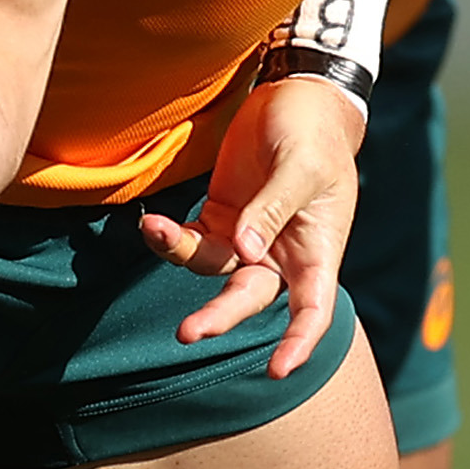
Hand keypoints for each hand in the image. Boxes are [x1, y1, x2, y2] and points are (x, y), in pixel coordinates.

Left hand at [137, 75, 362, 377]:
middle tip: (187, 333)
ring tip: (153, 229)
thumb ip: (273, 209)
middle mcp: (282, 256)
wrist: (297, 97)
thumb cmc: (313, 134)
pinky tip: (151, 225)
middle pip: (250, 298)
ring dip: (180, 256)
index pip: (313, 310)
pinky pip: (193, 240)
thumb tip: (245, 251)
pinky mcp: (221, 219)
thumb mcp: (301, 167)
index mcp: (318, 252)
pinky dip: (170, 237)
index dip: (298, 343)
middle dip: (220, 317)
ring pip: (212, 268)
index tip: (277, 371)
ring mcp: (249, 240)